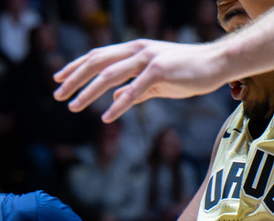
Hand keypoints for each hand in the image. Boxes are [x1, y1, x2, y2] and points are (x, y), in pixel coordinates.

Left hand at [53, 40, 226, 122]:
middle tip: (57, 95)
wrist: (216, 64)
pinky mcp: (160, 72)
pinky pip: (134, 90)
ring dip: (89, 92)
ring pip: (110, 75)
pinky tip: (106, 117)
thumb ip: (133, 89)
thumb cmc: (186, 72)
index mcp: (134, 50)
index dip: (76, 66)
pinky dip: (118, 104)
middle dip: (74, 79)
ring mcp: (148, 59)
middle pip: (97, 62)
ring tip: (74, 106)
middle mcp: (137, 50)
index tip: (58, 79)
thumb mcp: (155, 81)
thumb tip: (114, 98)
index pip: (98, 56)